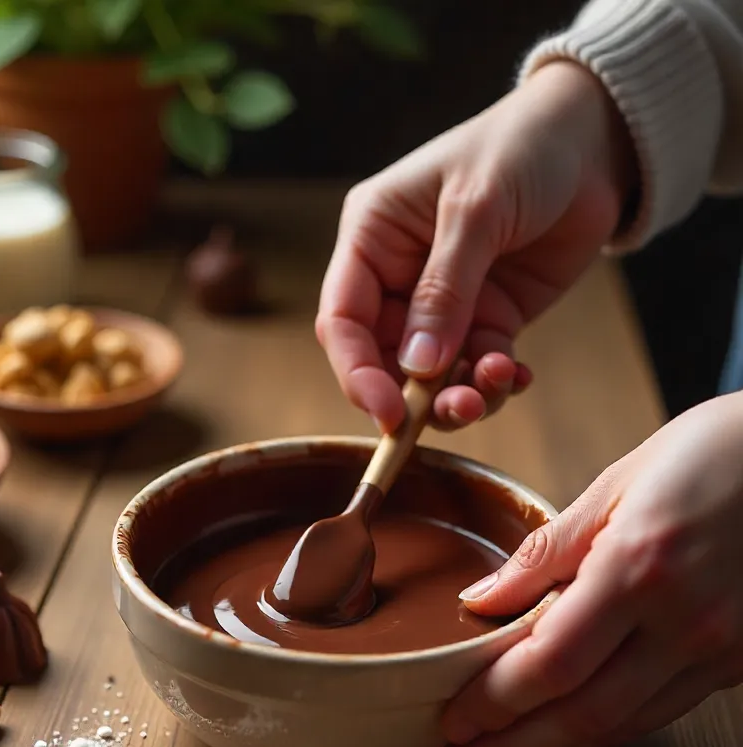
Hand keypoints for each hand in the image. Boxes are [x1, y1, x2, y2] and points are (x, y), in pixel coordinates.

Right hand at [316, 61, 635, 431]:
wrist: (595, 142)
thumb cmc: (522, 148)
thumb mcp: (476, 208)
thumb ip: (445, 290)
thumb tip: (418, 366)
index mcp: (372, 239)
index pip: (343, 320)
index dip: (358, 373)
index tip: (390, 414)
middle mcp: (398, 277)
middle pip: (384, 360)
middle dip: (417, 395)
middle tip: (460, 408)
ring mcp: (444, 304)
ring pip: (432, 377)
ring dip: (461, 395)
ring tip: (497, 383)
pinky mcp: (488, 319)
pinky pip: (478, 369)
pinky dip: (496, 383)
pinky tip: (518, 375)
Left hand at [442, 394, 742, 746]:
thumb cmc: (712, 454)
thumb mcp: (616, 484)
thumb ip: (543, 553)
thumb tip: (476, 604)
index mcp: (640, 568)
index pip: (550, 664)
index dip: (494, 703)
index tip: (453, 723)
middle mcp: (684, 623)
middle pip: (583, 716)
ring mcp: (720, 650)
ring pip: (623, 727)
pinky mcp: (739, 662)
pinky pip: (660, 712)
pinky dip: (604, 733)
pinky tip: (564, 740)